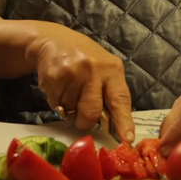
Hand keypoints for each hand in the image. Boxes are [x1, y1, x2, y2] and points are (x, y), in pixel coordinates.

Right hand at [28, 22, 134, 142]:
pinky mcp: (53, 77)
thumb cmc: (86, 59)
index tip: (127, 138)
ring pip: (70, 112)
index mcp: (112, 69)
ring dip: (69, 110)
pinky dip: (57, 102)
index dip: (123, 121)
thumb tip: (115, 127)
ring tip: (70, 91)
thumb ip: (111, 93)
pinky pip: (55, 105)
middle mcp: (93, 70)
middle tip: (82, 117)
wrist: (54, 41)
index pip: (120, 99)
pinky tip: (59, 87)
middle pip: (91, 113)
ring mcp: (72, 73)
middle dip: (86, 122)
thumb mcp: (105, 69)